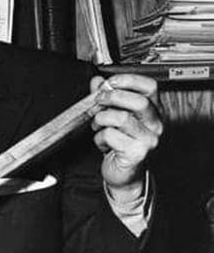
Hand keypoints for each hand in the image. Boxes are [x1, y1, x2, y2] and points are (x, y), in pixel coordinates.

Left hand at [90, 74, 162, 200]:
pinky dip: (99, 137)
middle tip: (98, 101)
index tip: (108, 82)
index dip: (127, 80)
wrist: (123, 172)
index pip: (149, 86)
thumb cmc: (119, 141)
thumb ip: (104, 95)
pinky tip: (103, 143)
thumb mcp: (111, 114)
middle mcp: (155, 123)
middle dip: (111, 97)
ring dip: (101, 119)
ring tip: (98, 126)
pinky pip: (111, 135)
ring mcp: (148, 139)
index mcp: (152, 109)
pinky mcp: (137, 153)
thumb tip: (97, 80)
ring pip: (121, 117)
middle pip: (138, 101)